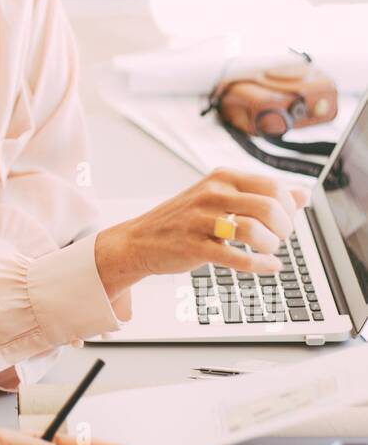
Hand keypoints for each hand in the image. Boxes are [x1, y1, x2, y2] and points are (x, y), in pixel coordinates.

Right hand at [95, 168, 310, 298]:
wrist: (140, 239)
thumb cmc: (185, 219)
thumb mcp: (222, 197)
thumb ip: (263, 195)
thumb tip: (303, 194)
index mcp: (221, 177)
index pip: (273, 186)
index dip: (289, 207)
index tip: (285, 221)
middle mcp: (211, 193)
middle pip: (268, 207)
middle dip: (284, 228)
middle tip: (279, 238)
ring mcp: (200, 220)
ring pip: (253, 231)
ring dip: (271, 246)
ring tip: (268, 251)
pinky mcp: (193, 247)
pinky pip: (236, 258)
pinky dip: (259, 265)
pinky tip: (268, 266)